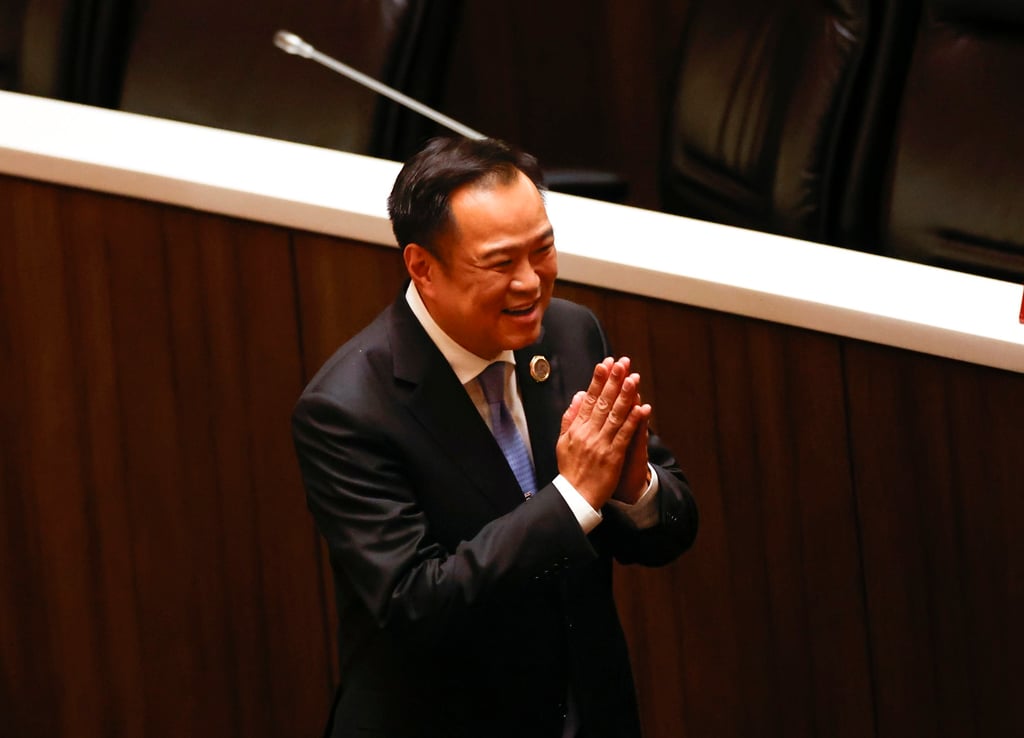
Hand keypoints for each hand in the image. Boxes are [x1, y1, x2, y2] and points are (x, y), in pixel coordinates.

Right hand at [556, 357, 650, 508]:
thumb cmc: (571, 470)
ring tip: (634, 378)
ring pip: (614, 415)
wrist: (575, 496)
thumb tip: (577, 395)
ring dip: (625, 395)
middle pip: (602, 402)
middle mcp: (588, 433)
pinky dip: (633, 421)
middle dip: (613, 380)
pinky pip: (624, 435)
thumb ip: (570, 417)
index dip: (598, 380)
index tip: (606, 363)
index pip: (589, 398)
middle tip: (622, 362)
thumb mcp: (563, 441)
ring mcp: (601, 444)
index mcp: (576, 428)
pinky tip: (641, 408)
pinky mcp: (613, 456)